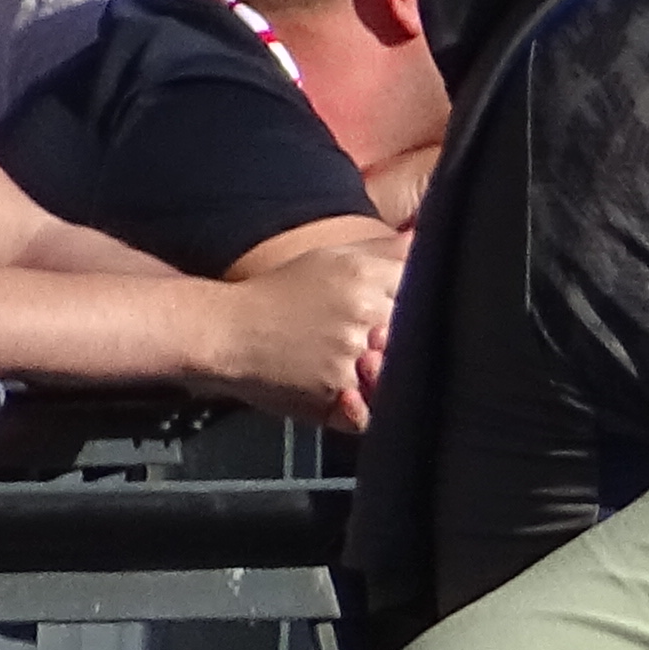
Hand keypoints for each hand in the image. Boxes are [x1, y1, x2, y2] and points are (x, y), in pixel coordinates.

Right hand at [190, 237, 400, 425]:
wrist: (229, 331)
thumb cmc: (279, 295)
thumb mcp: (329, 260)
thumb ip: (380, 251)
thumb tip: (418, 238)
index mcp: (363, 276)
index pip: (419, 292)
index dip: (414, 307)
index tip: (398, 312)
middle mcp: (362, 313)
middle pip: (413, 335)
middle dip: (400, 341)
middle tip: (375, 341)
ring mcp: (351, 355)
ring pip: (394, 374)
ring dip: (381, 373)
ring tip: (355, 364)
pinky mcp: (336, 392)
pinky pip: (369, 411)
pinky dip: (361, 408)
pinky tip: (346, 393)